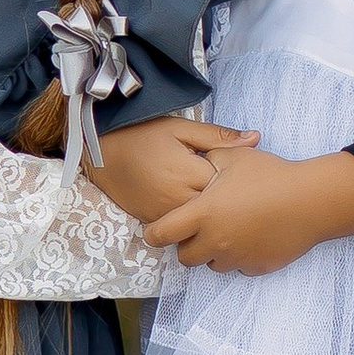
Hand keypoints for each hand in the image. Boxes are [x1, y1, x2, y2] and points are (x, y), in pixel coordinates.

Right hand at [88, 115, 258, 223]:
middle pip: (215, 208)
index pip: (227, 184)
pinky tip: (191, 205)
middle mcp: (176, 197)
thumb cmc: (141, 134)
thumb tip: (255, 139)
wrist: (98, 150)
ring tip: (214, 199)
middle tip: (231, 188)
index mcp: (187, 172)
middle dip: (225, 199)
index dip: (235, 179)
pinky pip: (179, 226)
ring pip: (198, 222)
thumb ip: (218, 136)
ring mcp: (162, 212)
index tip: (235, 172)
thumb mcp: (180, 128)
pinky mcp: (150, 219)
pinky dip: (189, 218)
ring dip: (208, 212)